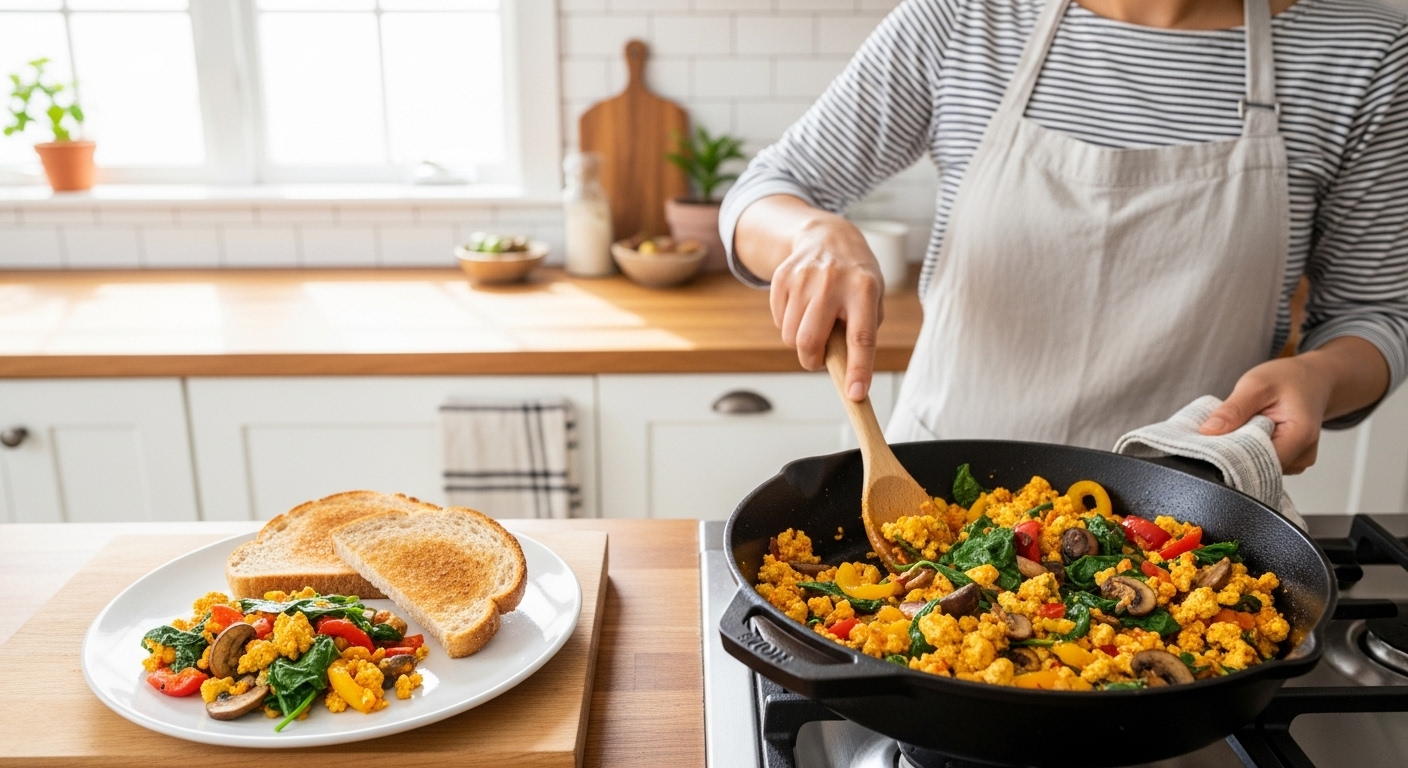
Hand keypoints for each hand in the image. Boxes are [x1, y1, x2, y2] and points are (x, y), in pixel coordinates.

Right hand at [770, 215, 884, 400]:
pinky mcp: (782, 278)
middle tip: (818, 359)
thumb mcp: (873, 298)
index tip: (855, 394)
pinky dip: (788, 324)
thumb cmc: (855, 278)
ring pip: (790, 335)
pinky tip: (802, 307)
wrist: (827, 237)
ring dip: (800, 342)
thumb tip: (845, 370)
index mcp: (864, 289)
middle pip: (809, 340)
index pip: (861, 337)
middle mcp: (832, 282)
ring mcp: (804, 278)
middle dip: (811, 360)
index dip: (858, 369)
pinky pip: (779, 321)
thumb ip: (861, 331)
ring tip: (815, 323)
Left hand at [1199, 337, 1389, 473]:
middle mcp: (1303, 455)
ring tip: (1237, 428)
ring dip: (1241, 451)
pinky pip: (1262, 462)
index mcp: (1300, 436)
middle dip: (1233, 454)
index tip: (1209, 445)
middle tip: (1216, 434)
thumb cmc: (1288, 379)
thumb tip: (1207, 432)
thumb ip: (1233, 409)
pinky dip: (1249, 450)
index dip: (1231, 456)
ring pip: (1258, 467)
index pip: (1259, 463)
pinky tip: (1246, 434)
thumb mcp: (1256, 385)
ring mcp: (1297, 461)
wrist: (1312, 379)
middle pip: (1257, 468)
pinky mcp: (1289, 461)